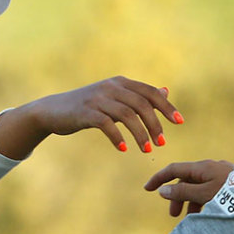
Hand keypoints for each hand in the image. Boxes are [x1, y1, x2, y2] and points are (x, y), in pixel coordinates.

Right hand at [0, 77, 181, 158]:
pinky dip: (117, 137)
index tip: (180, 122)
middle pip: (141, 104)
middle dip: (155, 124)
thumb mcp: (115, 99)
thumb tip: (165, 90)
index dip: (166, 106)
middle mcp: (111, 87)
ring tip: (146, 150)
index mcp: (121, 83)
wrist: (53, 111)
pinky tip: (123, 149)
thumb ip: (139, 96)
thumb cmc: (88, 107)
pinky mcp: (85, 112)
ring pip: (127, 115)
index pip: (150, 92)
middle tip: (161, 143)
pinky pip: (106, 124)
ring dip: (140, 134)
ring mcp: (98, 98)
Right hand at [143, 159, 232, 217]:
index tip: (147, 189)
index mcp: (203, 167)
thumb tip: (163, 190)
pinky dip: (204, 202)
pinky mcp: (231, 183)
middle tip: (173, 216)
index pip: (174, 169)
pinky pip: (211, 191)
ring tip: (191, 220)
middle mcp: (212, 168)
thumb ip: (183, 192)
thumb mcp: (205, 195)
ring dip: (191, 202)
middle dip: (177, 196)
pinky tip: (207, 215)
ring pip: (199, 187)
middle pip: (186, 179)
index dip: (159, 178)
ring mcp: (222, 174)